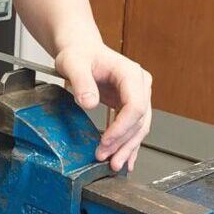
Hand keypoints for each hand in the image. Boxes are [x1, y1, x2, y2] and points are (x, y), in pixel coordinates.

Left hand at [54, 43, 152, 172]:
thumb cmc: (79, 53)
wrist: (81, 50)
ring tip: (113, 164)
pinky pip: (134, 127)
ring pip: (140, 127)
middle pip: (140, 120)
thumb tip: (89, 102)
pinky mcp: (131, 104)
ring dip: (127, 148)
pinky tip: (125, 159)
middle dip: (124, 143)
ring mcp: (138, 95)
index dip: (122, 127)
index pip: (135, 105)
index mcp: (131, 73)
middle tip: (107, 159)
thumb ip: (81, 81)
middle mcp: (140, 84)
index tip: (105, 141)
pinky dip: (129, 144)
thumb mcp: (74, 64)